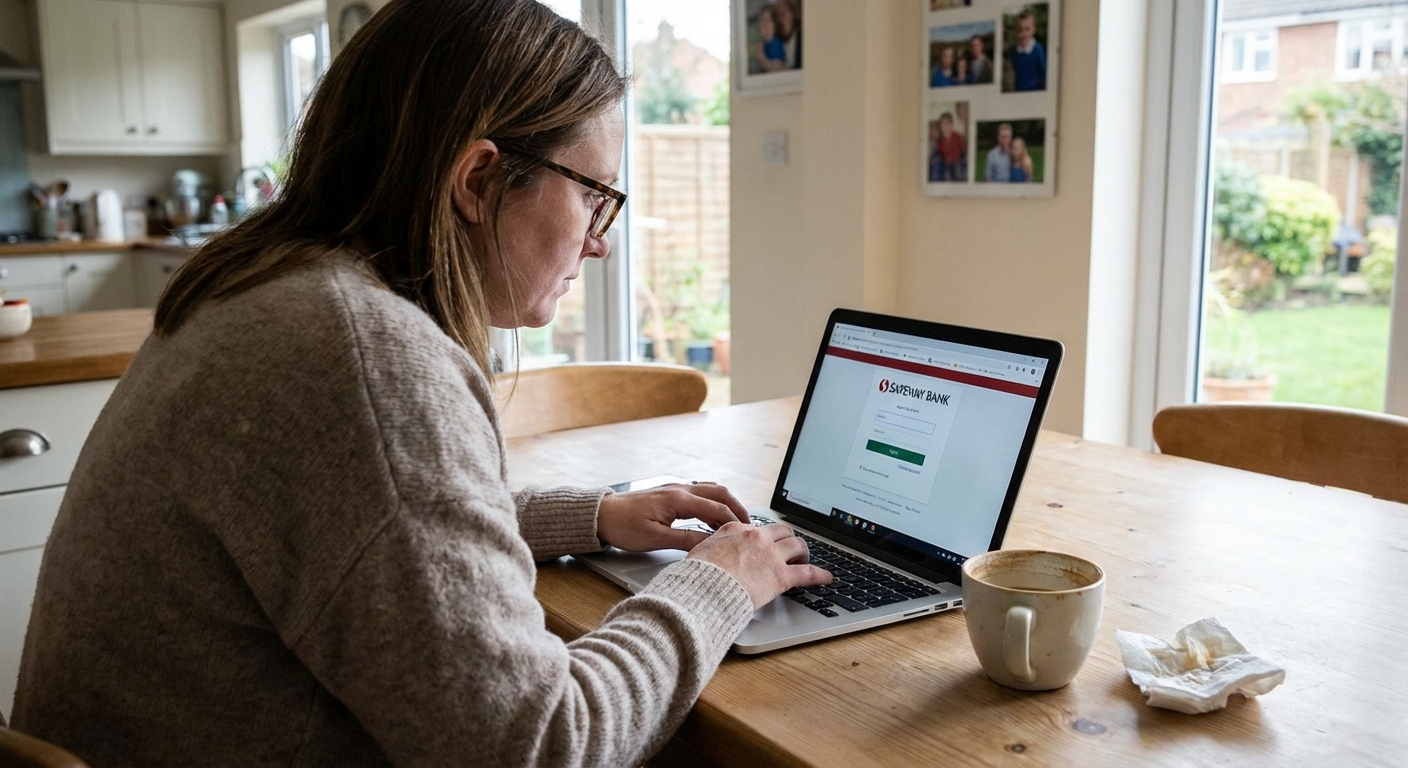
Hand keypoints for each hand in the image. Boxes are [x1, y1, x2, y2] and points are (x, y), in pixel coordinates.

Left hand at [596, 482, 750, 552]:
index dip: (734, 523)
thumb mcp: (654, 539)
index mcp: (678, 499)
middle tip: (749, 527)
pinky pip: (701, 492)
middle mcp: (679, 489)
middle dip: (738, 509)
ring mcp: (675, 488)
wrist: (601, 515)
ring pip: (711, 490)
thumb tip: (709, 545)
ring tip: (736, 523)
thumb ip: (685, 541)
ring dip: (727, 504)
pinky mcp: (670, 492)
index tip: (746, 536)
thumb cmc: (622, 526)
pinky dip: (714, 502)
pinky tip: (714, 515)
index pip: (716, 509)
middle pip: (720, 493)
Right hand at [687, 522, 831, 608]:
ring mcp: (771, 555)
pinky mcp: (780, 576)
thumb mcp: (700, 550)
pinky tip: (827, 578)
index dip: (765, 537)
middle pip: (783, 531)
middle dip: (788, 539)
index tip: (767, 543)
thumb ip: (714, 546)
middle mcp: (757, 537)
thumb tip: (713, 550)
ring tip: (805, 559)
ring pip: (798, 545)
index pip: (757, 528)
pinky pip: (807, 572)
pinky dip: (820, 575)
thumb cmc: (697, 575)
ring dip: (804, 552)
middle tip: (790, 549)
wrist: (703, 589)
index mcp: (736, 529)